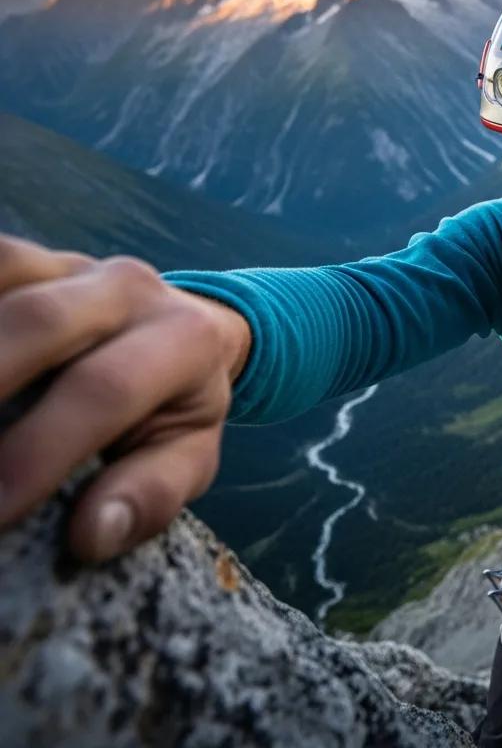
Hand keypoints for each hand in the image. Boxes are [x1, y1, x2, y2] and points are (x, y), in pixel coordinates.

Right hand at [0, 234, 251, 561]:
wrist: (189, 330)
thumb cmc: (179, 405)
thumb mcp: (188, 453)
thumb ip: (152, 494)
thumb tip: (92, 534)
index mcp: (184, 339)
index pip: (106, 389)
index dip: (43, 449)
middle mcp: (130, 288)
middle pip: (42, 321)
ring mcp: (75, 265)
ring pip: (7, 272)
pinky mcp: (34, 260)